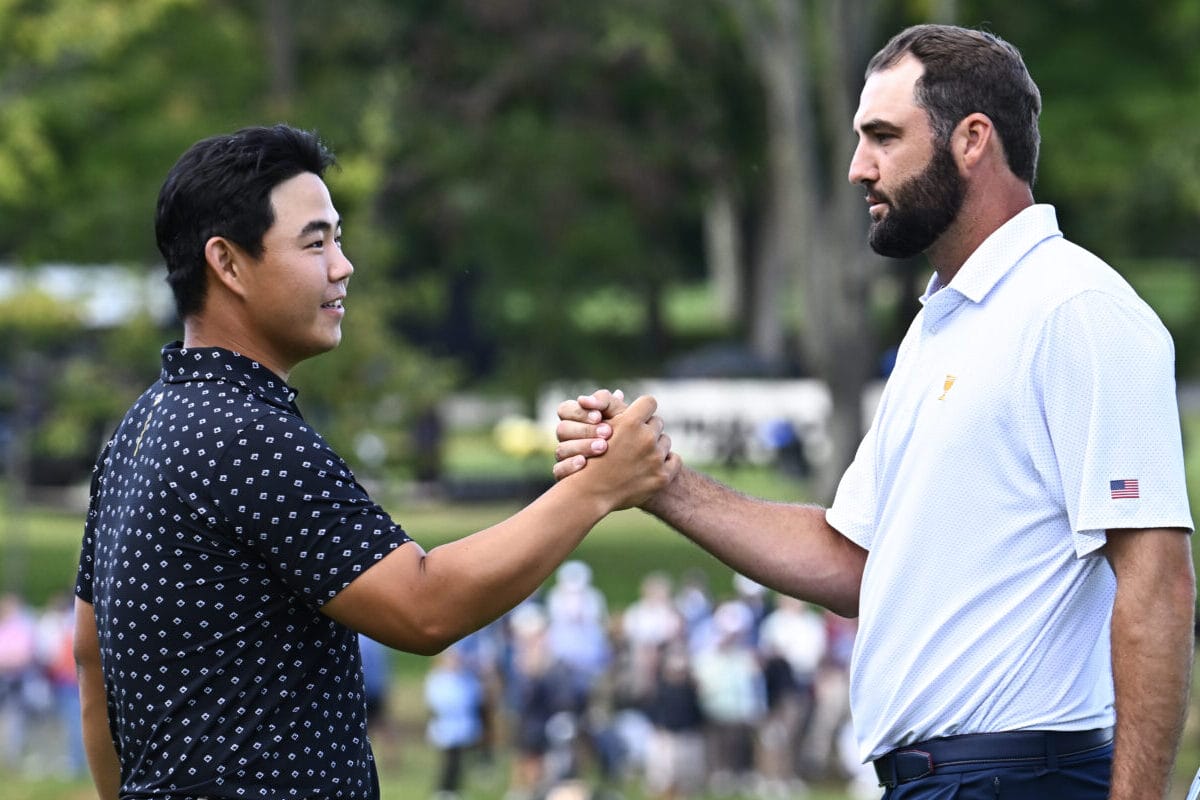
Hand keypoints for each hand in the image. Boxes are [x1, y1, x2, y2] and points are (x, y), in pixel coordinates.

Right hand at [553, 389, 630, 480]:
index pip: (565, 410)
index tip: (599, 416)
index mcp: (575, 419)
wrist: (635, 469)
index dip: (580, 412)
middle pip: (562, 429)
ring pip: (560, 450)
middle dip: (585, 430)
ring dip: (582, 446)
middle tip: (608, 432)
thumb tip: (617, 393)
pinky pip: (558, 471)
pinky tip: (584, 463)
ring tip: (603, 447)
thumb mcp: (622, 416)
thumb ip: (615, 404)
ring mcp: (565, 457)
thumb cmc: (627, 434)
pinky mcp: (566, 477)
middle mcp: (567, 438)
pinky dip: (570, 465)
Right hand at [566, 394, 679, 510]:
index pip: (650, 402)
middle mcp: (645, 438)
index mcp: (630, 422)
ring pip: (665, 442)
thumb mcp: (597, 428)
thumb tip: (622, 393)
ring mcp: (655, 458)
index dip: (643, 409)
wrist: (590, 493)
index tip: (638, 417)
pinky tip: (652, 466)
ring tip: (639, 456)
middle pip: (658, 423)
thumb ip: (612, 409)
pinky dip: (666, 462)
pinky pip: (674, 460)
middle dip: (648, 430)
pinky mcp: (662, 476)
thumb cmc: (590, 456)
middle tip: (635, 441)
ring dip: (656, 447)